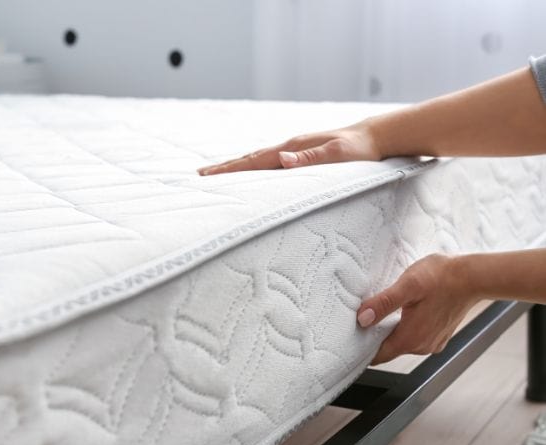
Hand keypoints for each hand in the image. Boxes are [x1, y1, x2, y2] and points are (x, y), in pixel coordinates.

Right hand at [197, 121, 380, 175]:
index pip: (254, 161)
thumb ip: (309, 160)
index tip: (207, 175)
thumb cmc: (360, 151)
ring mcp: (294, 149)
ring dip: (236, 166)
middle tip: (200, 175)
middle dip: (224, 168)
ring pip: (258, 159)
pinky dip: (253, 166)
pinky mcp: (301, 153)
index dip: (229, 169)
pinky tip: (252, 170)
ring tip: (218, 173)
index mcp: (293, 149)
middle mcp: (289, 148)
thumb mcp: (338, 156)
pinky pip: (269, 161)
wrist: (377, 137)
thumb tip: (281, 160)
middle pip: (249, 158)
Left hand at [356, 254, 477, 364]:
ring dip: (388, 332)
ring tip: (376, 315)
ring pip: (401, 343)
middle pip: (388, 349)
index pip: (377, 355)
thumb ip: (384, 303)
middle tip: (358, 321)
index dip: (361, 349)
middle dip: (372, 338)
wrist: (474, 277)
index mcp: (411, 338)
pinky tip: (400, 313)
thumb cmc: (443, 277)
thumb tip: (363, 318)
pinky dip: (404, 329)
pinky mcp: (439, 335)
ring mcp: (432, 342)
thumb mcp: (408, 286)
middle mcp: (421, 346)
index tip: (347, 339)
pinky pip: (414, 337)